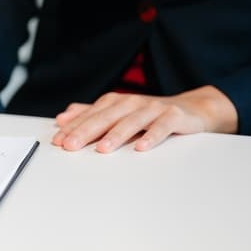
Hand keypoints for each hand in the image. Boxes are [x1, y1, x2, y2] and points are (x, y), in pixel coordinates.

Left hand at [53, 85, 238, 152]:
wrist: (191, 108)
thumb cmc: (149, 114)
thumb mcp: (117, 113)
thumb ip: (90, 115)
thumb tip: (62, 118)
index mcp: (115, 102)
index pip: (90, 116)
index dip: (73, 128)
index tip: (58, 141)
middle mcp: (131, 103)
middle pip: (105, 118)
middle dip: (86, 132)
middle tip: (71, 146)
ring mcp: (153, 108)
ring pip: (131, 121)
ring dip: (116, 135)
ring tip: (102, 149)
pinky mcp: (174, 116)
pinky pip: (162, 126)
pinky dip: (152, 136)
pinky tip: (141, 147)